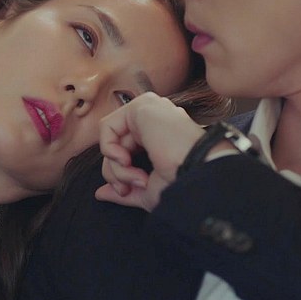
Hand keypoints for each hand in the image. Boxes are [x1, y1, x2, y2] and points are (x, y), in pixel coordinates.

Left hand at [94, 92, 204, 211]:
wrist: (200, 171)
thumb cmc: (184, 180)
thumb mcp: (148, 189)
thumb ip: (124, 186)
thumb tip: (100, 193)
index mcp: (159, 134)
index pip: (125, 151)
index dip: (120, 175)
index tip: (128, 192)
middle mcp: (154, 119)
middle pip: (116, 145)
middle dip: (116, 173)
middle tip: (128, 189)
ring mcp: (149, 109)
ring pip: (112, 139)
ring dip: (117, 167)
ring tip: (137, 178)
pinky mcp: (141, 106)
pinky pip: (107, 127)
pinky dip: (110, 149)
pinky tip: (126, 160)